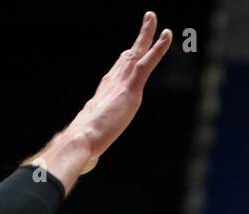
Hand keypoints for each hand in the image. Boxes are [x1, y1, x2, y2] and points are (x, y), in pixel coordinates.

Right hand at [29, 12, 171, 185]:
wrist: (81, 140)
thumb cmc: (81, 146)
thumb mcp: (91, 143)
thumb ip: (93, 144)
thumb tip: (87, 162)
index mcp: (103, 95)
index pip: (115, 74)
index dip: (122, 62)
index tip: (127, 52)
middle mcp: (111, 83)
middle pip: (125, 57)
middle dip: (136, 41)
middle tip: (146, 24)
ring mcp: (121, 84)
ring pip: (136, 52)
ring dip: (146, 34)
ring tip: (154, 17)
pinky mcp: (130, 88)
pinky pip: (147, 62)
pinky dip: (158, 48)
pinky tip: (168, 36)